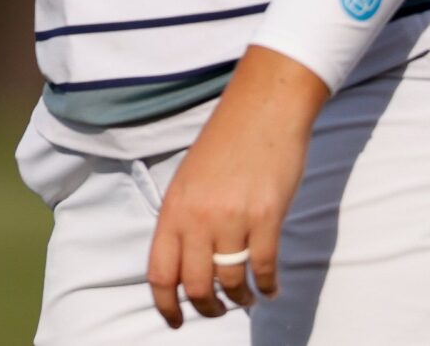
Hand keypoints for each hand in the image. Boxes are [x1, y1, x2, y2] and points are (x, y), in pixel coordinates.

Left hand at [145, 45, 327, 326]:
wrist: (262, 108)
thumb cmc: (226, 141)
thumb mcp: (190, 179)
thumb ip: (184, 218)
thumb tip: (186, 261)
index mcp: (174, 207)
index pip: (159, 271)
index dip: (165, 304)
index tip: (174, 321)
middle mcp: (197, 217)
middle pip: (195, 286)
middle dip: (205, 309)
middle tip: (216, 312)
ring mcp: (233, 217)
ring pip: (231, 282)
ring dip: (239, 299)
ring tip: (246, 298)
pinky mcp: (266, 216)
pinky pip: (264, 267)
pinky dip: (268, 286)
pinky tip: (270, 288)